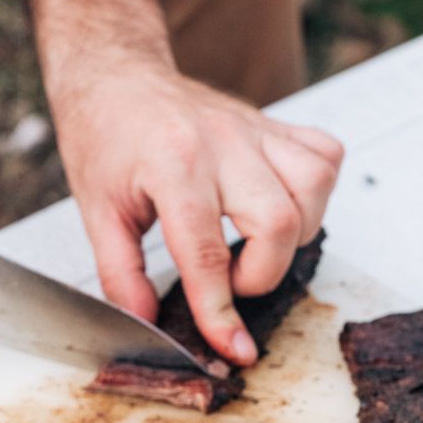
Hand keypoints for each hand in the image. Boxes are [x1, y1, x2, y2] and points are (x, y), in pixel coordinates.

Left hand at [51, 62, 343, 366]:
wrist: (116, 75)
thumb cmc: (104, 137)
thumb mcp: (97, 212)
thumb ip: (119, 274)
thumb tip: (144, 322)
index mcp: (172, 165)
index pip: (206, 253)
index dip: (220, 310)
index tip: (233, 347)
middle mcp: (222, 143)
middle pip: (277, 223)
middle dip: (261, 274)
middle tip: (228, 280)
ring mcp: (254, 130)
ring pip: (313, 188)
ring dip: (294, 235)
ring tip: (254, 244)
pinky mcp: (273, 125)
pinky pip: (325, 155)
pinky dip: (314, 192)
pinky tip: (280, 205)